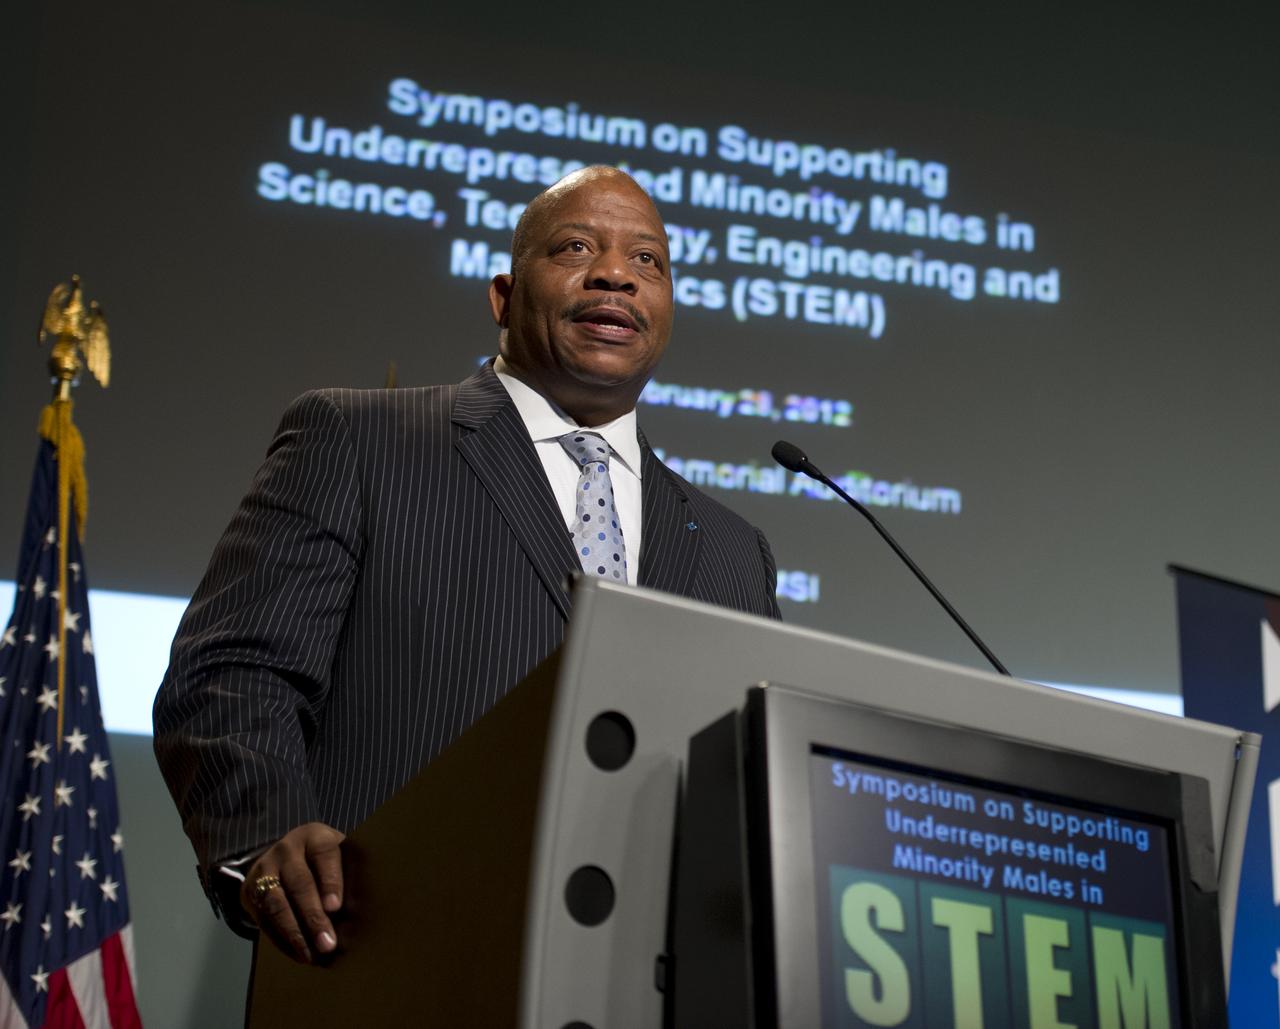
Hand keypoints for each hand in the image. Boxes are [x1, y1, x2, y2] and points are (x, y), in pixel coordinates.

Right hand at [241, 821, 345, 962]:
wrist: (284, 856)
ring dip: (294, 933)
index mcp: (314, 836)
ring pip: (277, 903)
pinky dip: (280, 939)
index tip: (335, 907)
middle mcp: (287, 850)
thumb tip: (361, 912)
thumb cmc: (323, 860)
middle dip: (313, 916)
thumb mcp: (338, 854)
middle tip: (327, 943)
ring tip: (309, 955)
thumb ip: (349, 874)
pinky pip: (264, 918)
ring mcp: (265, 869)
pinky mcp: (250, 890)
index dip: (330, 881)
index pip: (324, 855)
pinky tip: (296, 953)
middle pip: (300, 883)